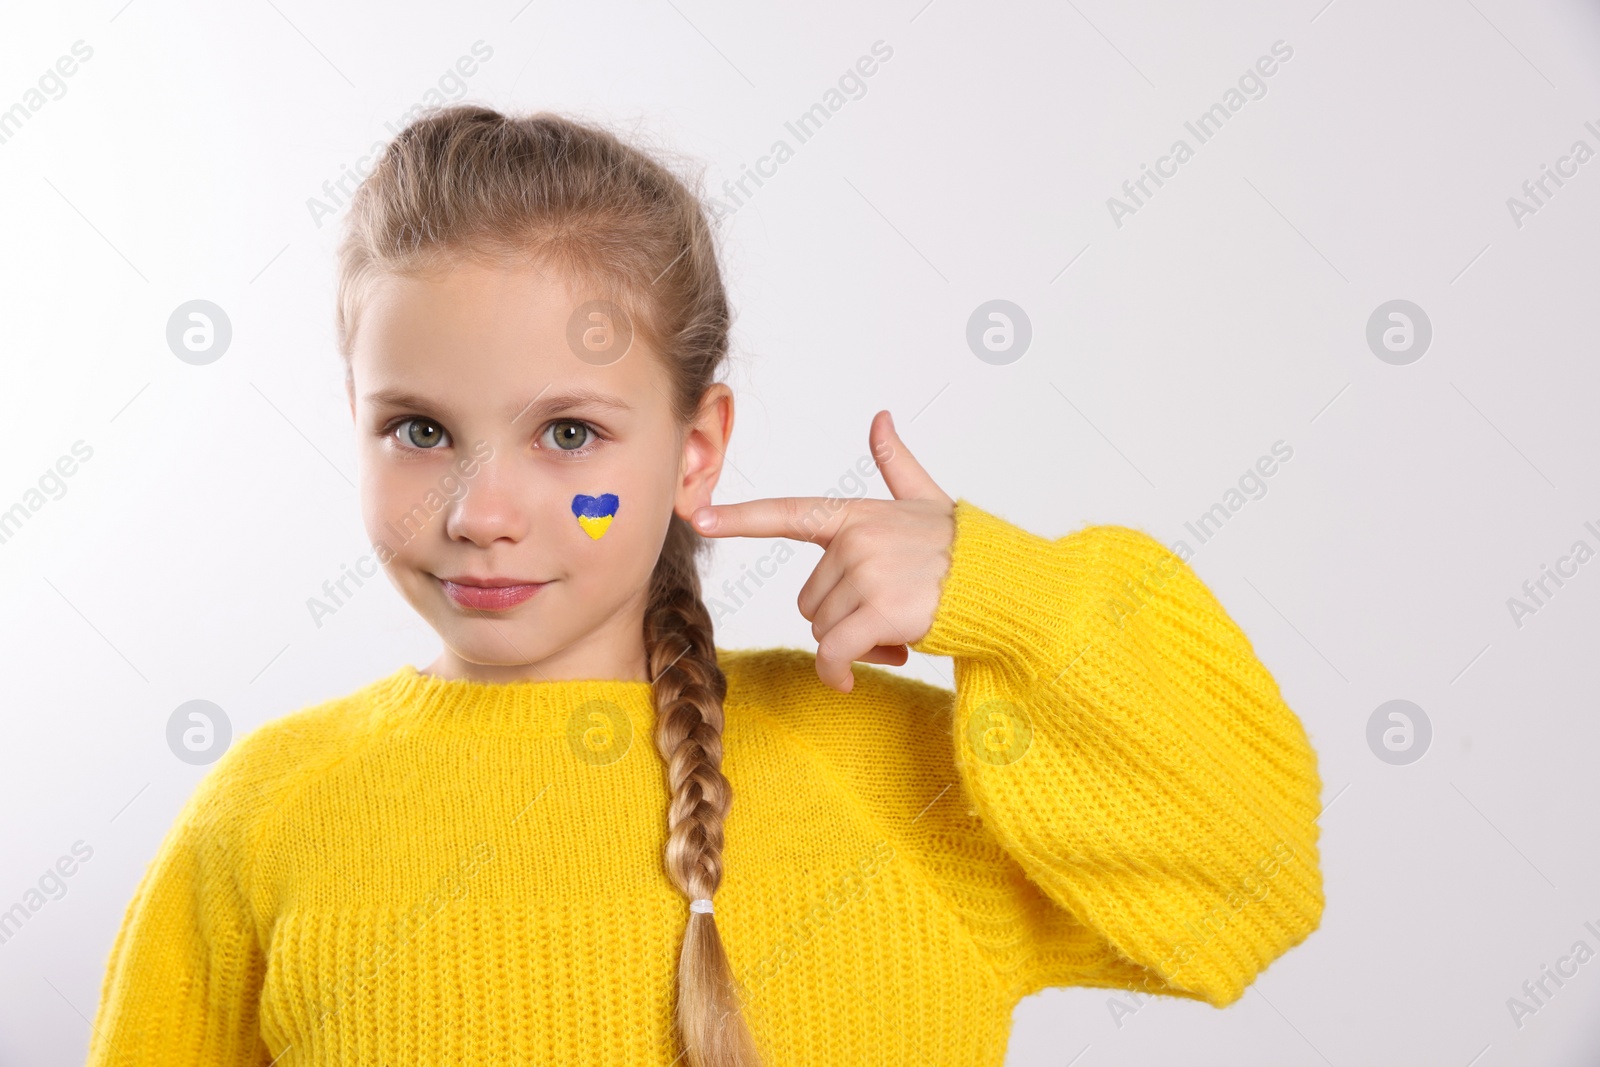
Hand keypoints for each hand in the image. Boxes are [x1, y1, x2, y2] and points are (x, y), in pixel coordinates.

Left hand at [690, 410, 955, 692]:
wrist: (1007, 585)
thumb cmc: (965, 548)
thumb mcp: (926, 500)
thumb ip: (896, 463)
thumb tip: (881, 419)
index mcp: (857, 515)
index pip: (788, 512)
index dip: (741, 516)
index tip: (699, 515)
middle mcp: (855, 541)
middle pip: (809, 600)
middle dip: (842, 618)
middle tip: (888, 615)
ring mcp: (867, 575)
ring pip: (824, 630)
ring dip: (854, 644)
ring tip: (897, 630)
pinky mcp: (880, 612)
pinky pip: (833, 654)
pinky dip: (837, 673)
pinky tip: (853, 679)